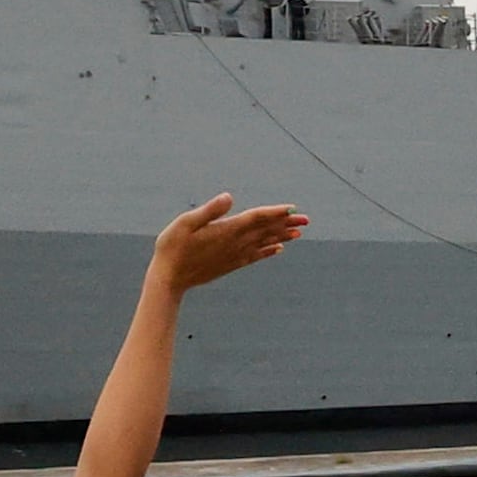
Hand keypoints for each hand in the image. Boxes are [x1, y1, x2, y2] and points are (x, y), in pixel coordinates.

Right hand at [151, 193, 308, 290]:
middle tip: (306, 219)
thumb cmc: (172, 247)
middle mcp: (235, 244)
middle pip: (265, 230)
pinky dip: (269, 251)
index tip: (292, 207)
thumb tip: (228, 197)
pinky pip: (255, 256)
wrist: (169, 279)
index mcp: (226, 230)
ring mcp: (234, 255)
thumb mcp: (185, 223)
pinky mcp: (230, 264)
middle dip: (286, 223)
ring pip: (264, 243)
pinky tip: (279, 249)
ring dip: (282, 236)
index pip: (256, 218)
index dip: (275, 212)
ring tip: (299, 232)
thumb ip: (209, 210)